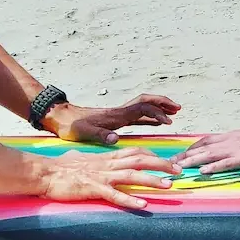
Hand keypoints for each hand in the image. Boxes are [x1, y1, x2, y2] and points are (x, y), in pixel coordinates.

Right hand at [41, 146, 181, 209]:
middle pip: (140, 159)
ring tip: (168, 185)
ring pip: (132, 175)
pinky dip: (130, 199)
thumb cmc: (61, 167)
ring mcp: (101, 175)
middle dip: (162, 164)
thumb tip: (101, 160)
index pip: (136, 152)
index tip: (168, 160)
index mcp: (107, 157)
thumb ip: (97, 160)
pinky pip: (114, 194)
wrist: (45, 172)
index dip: (154, 155)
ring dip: (152, 179)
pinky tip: (142, 204)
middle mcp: (108, 164)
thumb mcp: (84, 159)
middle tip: (179, 170)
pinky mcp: (93, 188)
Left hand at [43, 94, 181, 144]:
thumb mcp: (85, 132)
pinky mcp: (115, 120)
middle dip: (163, 103)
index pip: (141, 109)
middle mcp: (120, 113)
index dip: (156, 112)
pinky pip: (138, 116)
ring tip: (173, 112)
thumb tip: (115, 137)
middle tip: (178, 108)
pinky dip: (150, 117)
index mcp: (116, 116)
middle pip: (146, 102)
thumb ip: (101, 135)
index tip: (168, 120)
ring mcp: (118, 115)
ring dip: (159, 108)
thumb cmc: (72, 126)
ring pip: (144, 107)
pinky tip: (156, 122)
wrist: (61, 118)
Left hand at [169, 125, 239, 173]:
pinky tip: (203, 172)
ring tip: (178, 167)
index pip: (204, 140)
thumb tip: (228, 148)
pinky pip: (225, 163)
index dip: (190, 148)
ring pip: (209, 155)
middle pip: (201, 148)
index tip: (178, 154)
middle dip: (184, 155)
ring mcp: (235, 149)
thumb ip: (236, 143)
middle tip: (169, 162)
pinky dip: (213, 167)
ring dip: (192, 161)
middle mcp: (228, 141)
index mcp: (230, 136)